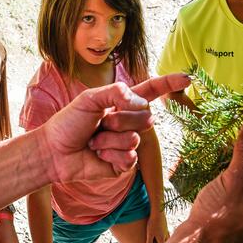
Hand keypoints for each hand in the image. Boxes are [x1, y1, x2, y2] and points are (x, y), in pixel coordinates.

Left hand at [38, 73, 190, 183]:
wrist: (54, 151)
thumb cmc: (68, 122)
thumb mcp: (90, 98)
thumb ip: (117, 93)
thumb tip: (141, 103)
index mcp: (122, 103)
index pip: (151, 91)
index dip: (169, 84)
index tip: (187, 78)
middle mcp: (128, 122)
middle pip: (144, 116)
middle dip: (120, 118)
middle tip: (99, 123)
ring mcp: (127, 144)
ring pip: (135, 138)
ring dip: (110, 138)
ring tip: (94, 140)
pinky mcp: (123, 165)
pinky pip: (129, 157)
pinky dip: (110, 154)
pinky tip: (97, 154)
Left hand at [145, 210, 169, 242]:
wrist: (158, 212)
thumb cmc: (153, 223)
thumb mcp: (149, 233)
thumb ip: (149, 242)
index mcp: (161, 238)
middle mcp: (165, 235)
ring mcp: (166, 229)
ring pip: (168, 237)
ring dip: (166, 241)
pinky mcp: (165, 225)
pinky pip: (167, 232)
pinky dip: (166, 234)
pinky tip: (164, 233)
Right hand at [168, 118, 242, 242]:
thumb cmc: (220, 214)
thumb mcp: (236, 178)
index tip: (242, 133)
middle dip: (242, 159)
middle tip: (226, 146)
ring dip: (232, 168)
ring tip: (218, 162)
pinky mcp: (237, 217)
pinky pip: (237, 191)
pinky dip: (227, 181)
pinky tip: (215, 176)